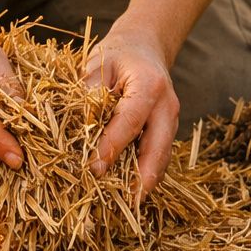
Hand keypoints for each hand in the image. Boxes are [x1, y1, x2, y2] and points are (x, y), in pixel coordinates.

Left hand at [84, 26, 180, 195]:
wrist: (145, 46)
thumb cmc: (117, 55)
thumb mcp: (97, 64)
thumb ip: (89, 94)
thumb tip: (78, 129)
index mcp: (149, 86)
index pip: (129, 123)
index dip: (112, 147)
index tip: (94, 168)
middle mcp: (167, 106)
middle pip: (158, 149)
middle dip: (141, 178)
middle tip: (124, 203)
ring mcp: (172, 120)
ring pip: (162, 158)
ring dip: (145, 181)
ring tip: (125, 204)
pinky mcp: (168, 130)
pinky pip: (159, 156)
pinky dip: (146, 173)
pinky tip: (129, 189)